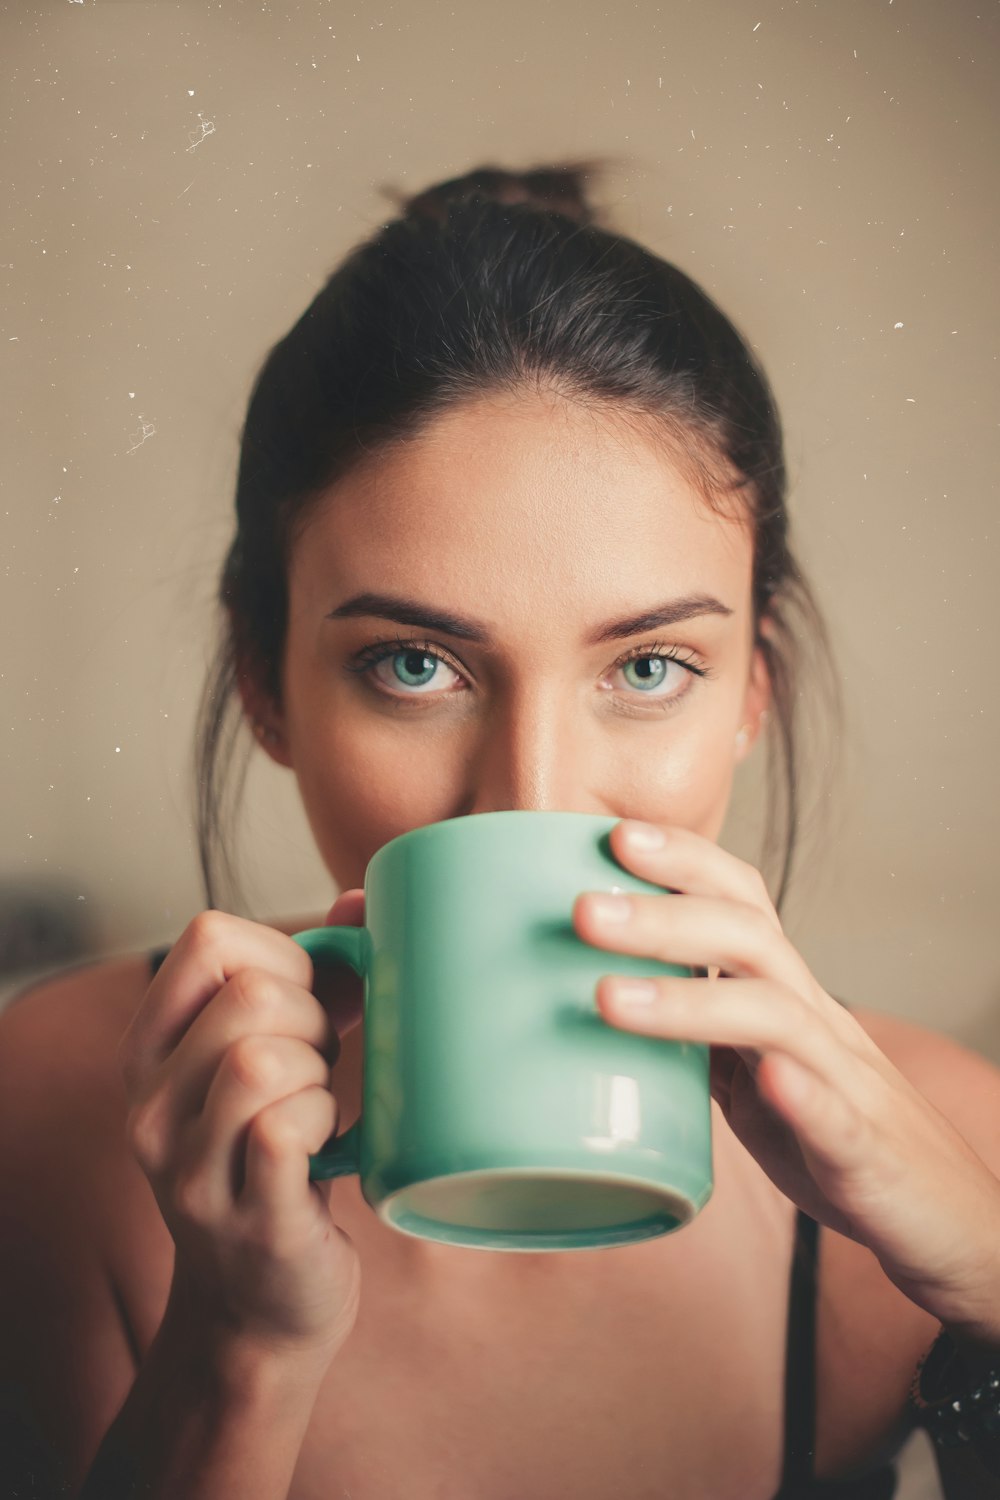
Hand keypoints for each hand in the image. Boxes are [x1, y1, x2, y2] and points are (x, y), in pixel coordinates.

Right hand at [118, 903, 361, 1367]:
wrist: (262, 1306)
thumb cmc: (277, 1159)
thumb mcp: (269, 1061)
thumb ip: (314, 976)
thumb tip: (363, 900)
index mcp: (151, 1050)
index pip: (208, 939)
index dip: (282, 952)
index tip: (309, 1000)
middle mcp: (151, 1107)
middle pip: (249, 998)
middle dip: (313, 1018)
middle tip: (322, 1065)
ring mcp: (190, 1169)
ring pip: (263, 1060)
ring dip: (319, 1075)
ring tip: (319, 1106)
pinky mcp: (246, 1218)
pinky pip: (287, 1129)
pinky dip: (325, 1124)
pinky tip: (327, 1148)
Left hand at [573, 821, 999, 1339]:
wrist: (946, 1216)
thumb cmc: (835, 1135)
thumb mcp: (751, 1076)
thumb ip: (695, 1036)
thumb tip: (604, 997)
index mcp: (785, 996)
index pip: (742, 903)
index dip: (686, 862)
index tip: (613, 835)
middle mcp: (816, 1021)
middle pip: (749, 940)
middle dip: (663, 916)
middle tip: (584, 909)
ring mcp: (844, 1081)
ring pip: (777, 1016)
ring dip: (691, 1000)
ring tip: (609, 997)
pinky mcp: (864, 1150)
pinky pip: (837, 1116)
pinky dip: (802, 1095)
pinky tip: (768, 1083)